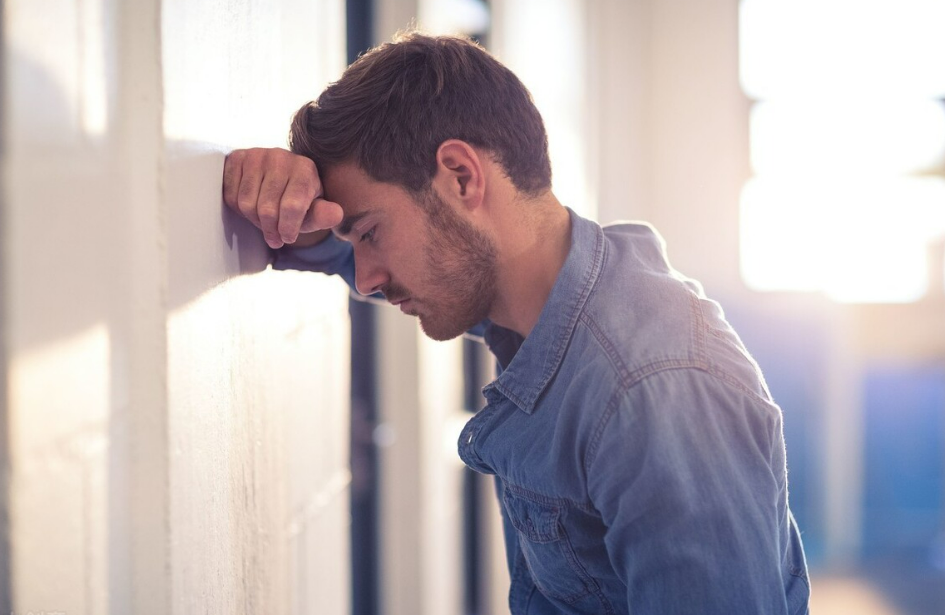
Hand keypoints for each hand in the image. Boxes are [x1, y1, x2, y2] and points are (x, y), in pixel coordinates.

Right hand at [222, 147, 342, 248]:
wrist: (277, 179)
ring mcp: (257, 155)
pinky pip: (230, 195)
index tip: (287, 239)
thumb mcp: (313, 210)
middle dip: (270, 229)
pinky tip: (250, 205)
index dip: (288, 229)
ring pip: (247, 204)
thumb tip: (336, 214)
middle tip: (274, 234)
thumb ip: (323, 215)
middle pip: (267, 209)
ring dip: (253, 220)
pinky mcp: (237, 158)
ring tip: (264, 219)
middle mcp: (281, 156)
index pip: (293, 206)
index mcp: (305, 168)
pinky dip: (238, 209)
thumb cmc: (298, 200)